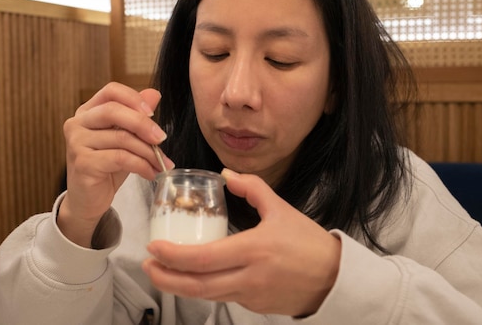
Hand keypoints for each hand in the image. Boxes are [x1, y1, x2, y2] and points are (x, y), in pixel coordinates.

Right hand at [58, 82, 173, 246]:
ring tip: (161, 163)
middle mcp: (77, 123)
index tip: (153, 112)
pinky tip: (151, 173)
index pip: (111, 91)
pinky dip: (141, 165)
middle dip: (143, 124)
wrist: (88, 200)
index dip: (134, 98)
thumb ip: (136, 116)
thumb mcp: (124, 139)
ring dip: (148, 152)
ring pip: (121, 138)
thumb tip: (154, 94)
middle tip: (162, 138)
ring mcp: (77, 143)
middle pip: (114, 111)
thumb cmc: (107, 167)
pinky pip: (120, 158)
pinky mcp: (83, 163)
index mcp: (87, 111)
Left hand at [143, 168, 340, 316]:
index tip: (153, 246)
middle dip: (165, 278)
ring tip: (162, 272)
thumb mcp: (281, 209)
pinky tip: (195, 276)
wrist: (334, 278)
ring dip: (179, 285)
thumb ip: (253, 188)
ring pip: (206, 295)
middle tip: (147, 264)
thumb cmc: (307, 242)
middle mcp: (248, 277)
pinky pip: (223, 296)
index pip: (202, 258)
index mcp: (253, 250)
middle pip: (196, 285)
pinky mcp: (254, 306)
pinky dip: (204, 288)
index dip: (173, 256)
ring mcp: (250, 295)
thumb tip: (226, 175)